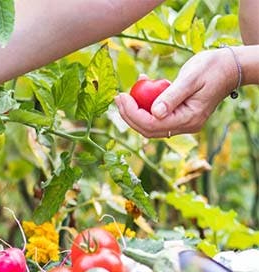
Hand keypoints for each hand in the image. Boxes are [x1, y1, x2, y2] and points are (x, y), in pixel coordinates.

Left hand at [114, 48, 237, 137]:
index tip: (121, 97)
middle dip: (129, 115)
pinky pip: (157, 115)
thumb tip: (155, 113)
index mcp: (190, 119)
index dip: (132, 113)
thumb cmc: (212, 68)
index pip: (152, 124)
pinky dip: (146, 104)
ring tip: (126, 93)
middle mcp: (186, 125)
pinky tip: (143, 86)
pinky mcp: (180, 115)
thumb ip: (172, 96)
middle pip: (148, 128)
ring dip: (135, 110)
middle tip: (118, 97)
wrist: (230, 66)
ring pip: (151, 124)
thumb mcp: (190, 78)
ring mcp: (183, 122)